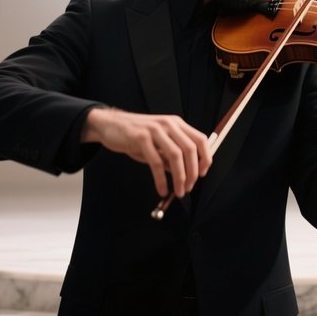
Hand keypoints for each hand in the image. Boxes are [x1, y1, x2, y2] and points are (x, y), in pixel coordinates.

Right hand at [81, 107, 212, 197]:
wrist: (111, 125)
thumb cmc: (136, 137)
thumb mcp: (158, 143)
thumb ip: (172, 156)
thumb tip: (186, 175)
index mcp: (176, 124)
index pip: (200, 139)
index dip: (205, 158)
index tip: (202, 174)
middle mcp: (168, 124)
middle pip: (190, 149)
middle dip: (192, 172)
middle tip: (189, 188)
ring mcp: (155, 129)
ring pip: (175, 156)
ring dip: (180, 177)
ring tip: (179, 192)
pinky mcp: (141, 137)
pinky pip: (156, 162)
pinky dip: (161, 179)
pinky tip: (162, 189)